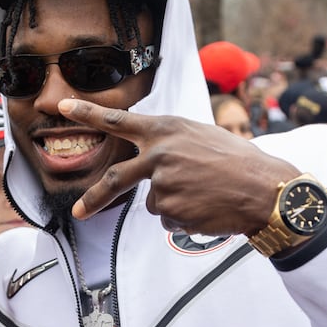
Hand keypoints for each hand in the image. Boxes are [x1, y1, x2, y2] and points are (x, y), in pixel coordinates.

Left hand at [58, 99, 298, 234]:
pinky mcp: (170, 207)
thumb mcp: (201, 137)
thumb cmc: (238, 162)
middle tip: (80, 212)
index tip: (62, 106)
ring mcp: (162, 181)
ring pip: (154, 202)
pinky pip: (168, 220)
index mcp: (167, 129)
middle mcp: (159, 152)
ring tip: (204, 197)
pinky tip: (206, 209)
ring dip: (174, 205)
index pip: (119, 120)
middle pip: (115, 179)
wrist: (264, 189)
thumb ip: (171, 144)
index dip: (89, 113)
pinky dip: (184, 219)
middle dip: (95, 198)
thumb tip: (150, 160)